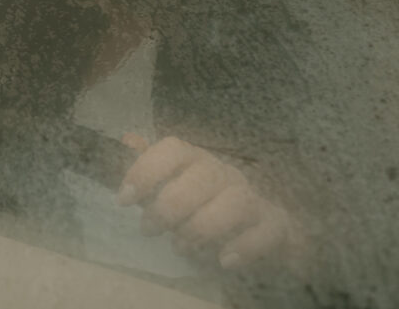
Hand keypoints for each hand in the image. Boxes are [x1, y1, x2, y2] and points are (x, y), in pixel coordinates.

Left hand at [118, 134, 306, 271]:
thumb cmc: (205, 207)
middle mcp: (224, 172)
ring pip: (233, 202)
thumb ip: (151, 170)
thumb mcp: (173, 189)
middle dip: (169, 207)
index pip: (173, 149)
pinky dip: (243, 247)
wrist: (262, 230)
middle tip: (149, 229)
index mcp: (195, 160)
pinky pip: (265, 231)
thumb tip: (128, 140)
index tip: (124, 199)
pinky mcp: (274, 224)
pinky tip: (223, 260)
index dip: (145, 170)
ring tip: (181, 247)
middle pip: (200, 177)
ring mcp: (252, 196)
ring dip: (201, 228)